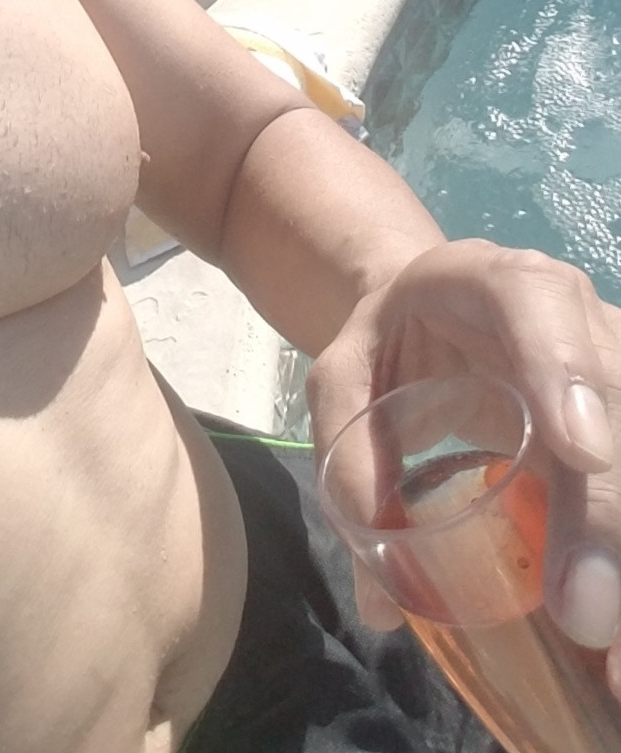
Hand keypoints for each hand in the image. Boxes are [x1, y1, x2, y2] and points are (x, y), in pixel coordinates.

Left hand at [307, 238, 620, 690]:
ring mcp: (616, 369)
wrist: (429, 315)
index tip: (577, 449)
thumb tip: (384, 597)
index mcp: (495, 282)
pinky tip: (610, 643)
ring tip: (608, 654)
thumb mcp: (344, 379)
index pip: (539, 301)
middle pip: (617, 395)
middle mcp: (578, 318)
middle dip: (608, 507)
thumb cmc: (389, 343)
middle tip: (583, 609)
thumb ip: (350, 458)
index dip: (566, 368)